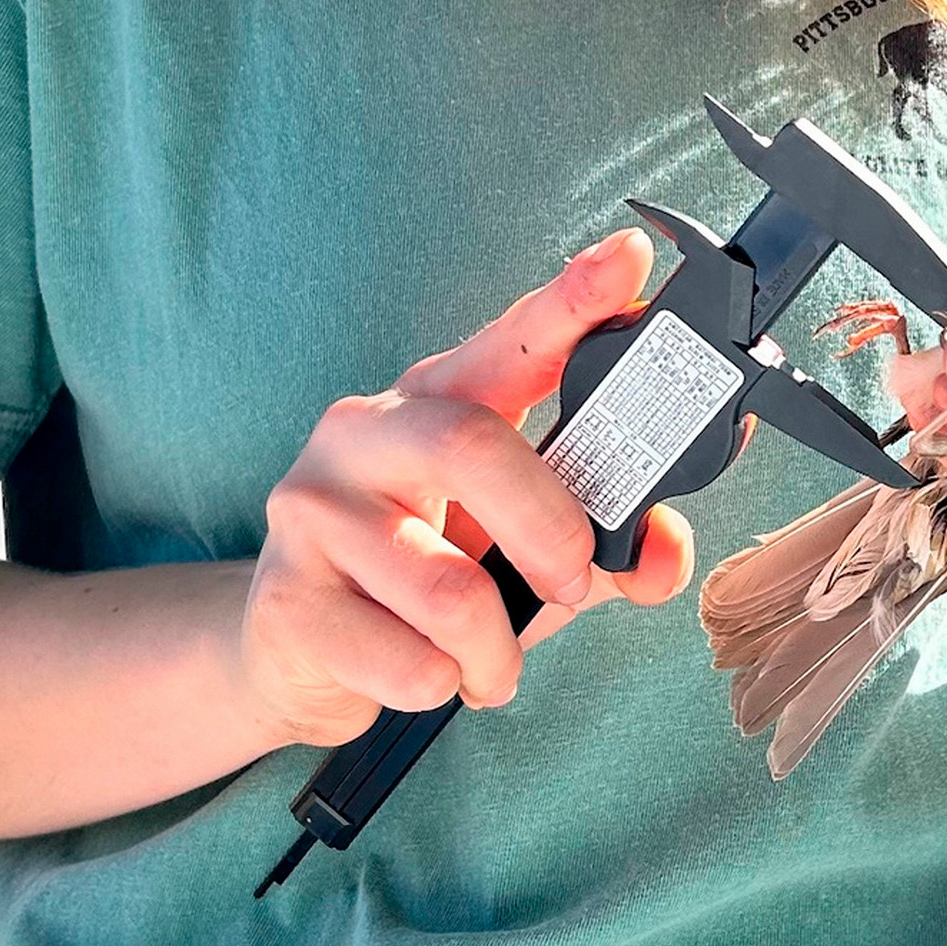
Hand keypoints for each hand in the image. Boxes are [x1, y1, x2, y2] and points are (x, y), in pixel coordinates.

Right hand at [243, 228, 695, 746]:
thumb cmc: (431, 583)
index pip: (514, 339)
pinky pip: (403, 659)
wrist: (301, 658)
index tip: (628, 259)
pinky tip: (424, 675)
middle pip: (471, 445)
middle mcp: (368, 431)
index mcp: (442, 402)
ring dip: (496, 651)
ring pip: (447, 588)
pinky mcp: (284, 595)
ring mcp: (313, 507)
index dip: (572, 300)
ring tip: (491, 665)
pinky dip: (441, 686)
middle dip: (547, 529)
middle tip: (574, 584)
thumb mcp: (530, 557)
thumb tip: (662, 547)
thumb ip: (609, 548)